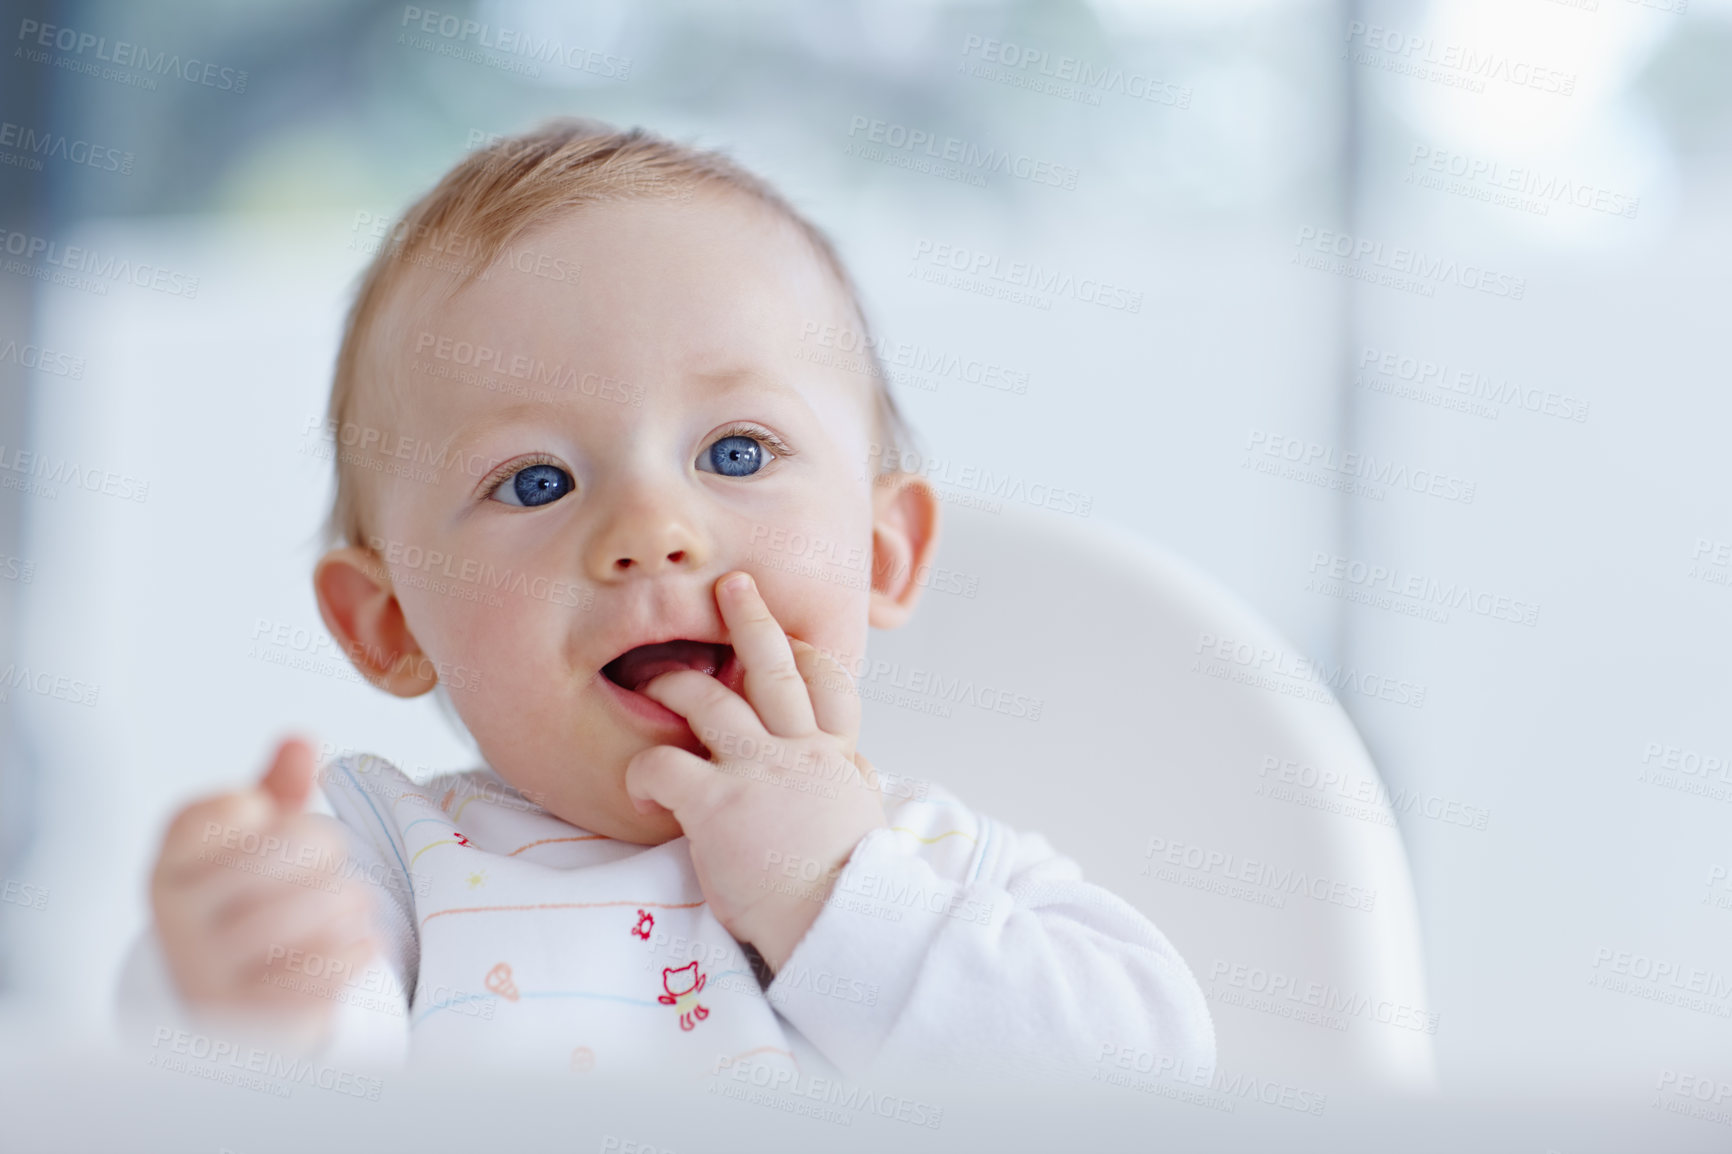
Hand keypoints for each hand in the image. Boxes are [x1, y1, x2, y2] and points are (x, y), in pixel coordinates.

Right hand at [149, 737, 379, 1047]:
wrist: (233, 1011)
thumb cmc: (247, 910)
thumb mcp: (250, 846)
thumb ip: (276, 790)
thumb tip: (301, 738)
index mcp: (169, 867)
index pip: (232, 804)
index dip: (271, 813)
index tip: (260, 832)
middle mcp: (177, 920)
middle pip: (291, 844)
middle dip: (326, 850)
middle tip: (323, 869)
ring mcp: (210, 974)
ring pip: (320, 904)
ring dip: (351, 903)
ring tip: (344, 909)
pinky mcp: (255, 1020)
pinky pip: (334, 964)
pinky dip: (357, 949)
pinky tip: (349, 949)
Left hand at [625, 572, 886, 972]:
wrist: (842, 920)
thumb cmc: (847, 883)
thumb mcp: (863, 817)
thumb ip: (850, 783)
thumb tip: (853, 767)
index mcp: (834, 757)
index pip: (828, 685)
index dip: (807, 655)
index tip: (793, 640)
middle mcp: (798, 750)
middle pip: (773, 666)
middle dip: (750, 618)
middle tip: (733, 586)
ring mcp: (757, 770)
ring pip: (708, 699)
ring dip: (676, 684)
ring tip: (652, 680)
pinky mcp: (717, 802)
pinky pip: (662, 764)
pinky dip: (641, 772)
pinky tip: (639, 792)